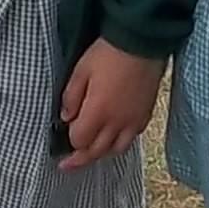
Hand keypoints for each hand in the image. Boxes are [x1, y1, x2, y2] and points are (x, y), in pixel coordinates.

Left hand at [52, 40, 163, 167]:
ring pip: (116, 150)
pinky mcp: (146, 114)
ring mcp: (133, 121)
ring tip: (91, 151)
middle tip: (68, 164)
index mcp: (98, 113)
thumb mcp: (80, 71)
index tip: (62, 134)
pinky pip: (132, 138)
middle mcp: (117, 123)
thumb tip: (65, 117)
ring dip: (101, 153)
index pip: (79, 141)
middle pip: (97, 152)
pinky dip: (120, 142)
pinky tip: (114, 136)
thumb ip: (71, 97)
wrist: (142, 42)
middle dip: (81, 159)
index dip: (69, 140)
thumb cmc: (108, 54)